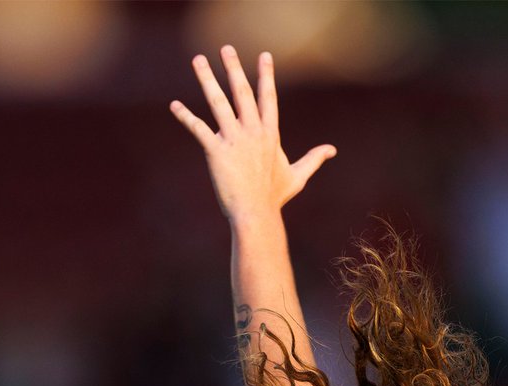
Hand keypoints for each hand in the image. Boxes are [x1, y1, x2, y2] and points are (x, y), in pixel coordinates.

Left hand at [170, 45, 334, 223]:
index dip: (266, 76)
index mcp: (270, 135)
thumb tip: (332, 150)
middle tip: (226, 48)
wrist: (257, 215)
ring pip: (218, 103)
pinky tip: (174, 106)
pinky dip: (185, 116)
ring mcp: (234, 141)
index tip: (264, 56)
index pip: (268, 98)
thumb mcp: (298, 176)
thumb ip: (313, 159)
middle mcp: (253, 132)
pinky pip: (198, 129)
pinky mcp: (217, 151)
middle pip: (242, 93)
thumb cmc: (275, 197)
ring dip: (206, 79)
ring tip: (197, 59)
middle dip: (234, 69)